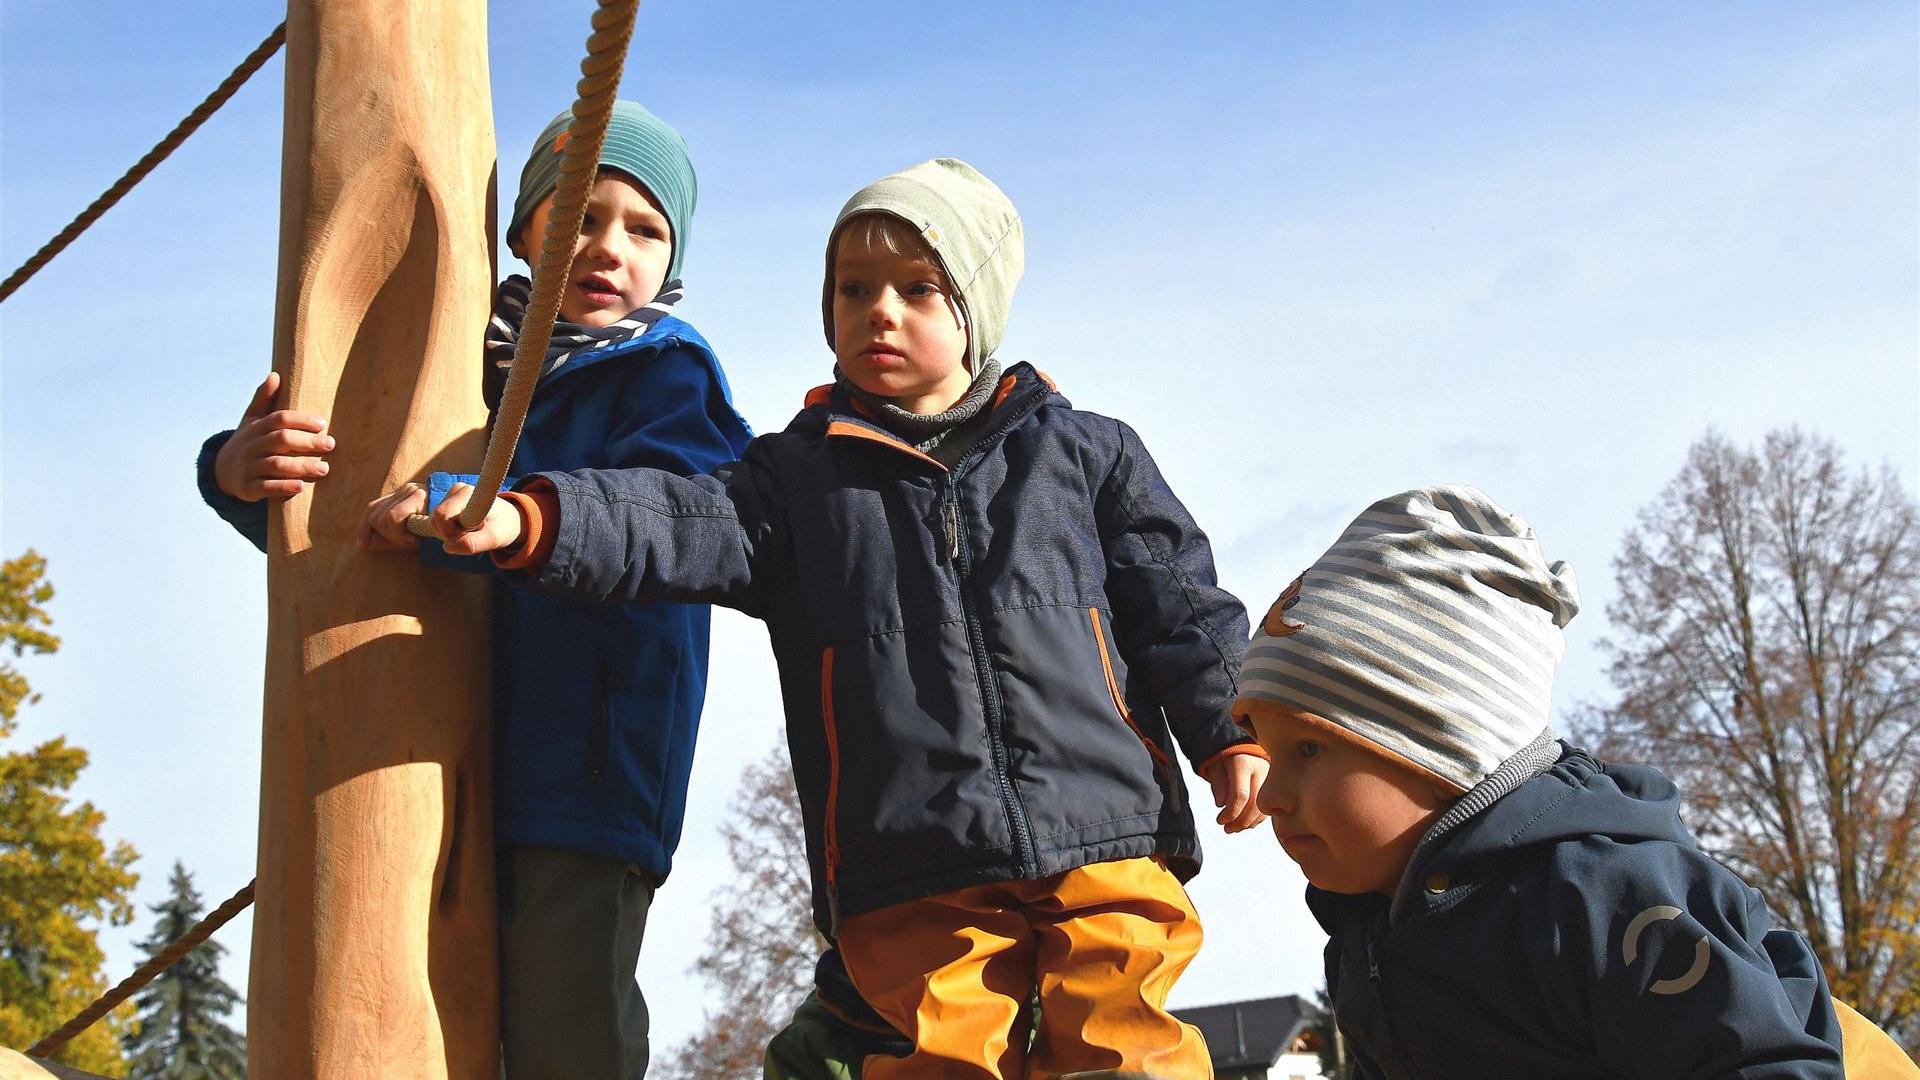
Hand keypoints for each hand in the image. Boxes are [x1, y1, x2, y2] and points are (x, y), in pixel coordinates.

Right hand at [214, 372, 332, 500]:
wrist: (223, 472)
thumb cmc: (249, 442)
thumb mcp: (252, 420)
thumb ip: (264, 400)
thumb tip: (275, 375)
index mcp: (256, 428)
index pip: (279, 419)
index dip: (301, 420)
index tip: (323, 423)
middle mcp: (251, 446)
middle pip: (280, 440)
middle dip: (306, 441)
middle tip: (331, 444)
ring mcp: (248, 467)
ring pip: (275, 465)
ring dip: (301, 466)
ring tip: (324, 468)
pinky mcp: (247, 488)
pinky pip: (265, 488)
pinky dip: (283, 487)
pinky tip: (301, 486)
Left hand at [358, 483, 427, 551]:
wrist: (465, 528)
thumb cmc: (433, 534)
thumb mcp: (407, 535)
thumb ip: (385, 536)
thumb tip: (362, 544)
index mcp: (402, 494)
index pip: (372, 508)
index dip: (363, 528)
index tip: (362, 544)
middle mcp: (406, 489)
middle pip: (375, 516)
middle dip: (385, 534)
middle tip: (405, 541)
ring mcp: (412, 490)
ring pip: (383, 518)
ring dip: (394, 535)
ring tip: (412, 539)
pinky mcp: (418, 496)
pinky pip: (394, 517)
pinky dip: (399, 532)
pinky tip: (413, 538)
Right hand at [430, 482, 523, 555]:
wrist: (509, 519)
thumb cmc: (503, 527)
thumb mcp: (493, 538)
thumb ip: (472, 544)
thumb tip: (447, 546)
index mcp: (467, 493)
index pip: (442, 515)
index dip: (450, 532)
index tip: (470, 532)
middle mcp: (456, 490)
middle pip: (435, 520)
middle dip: (449, 534)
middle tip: (471, 534)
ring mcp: (450, 496)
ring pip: (434, 523)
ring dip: (449, 534)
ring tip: (470, 531)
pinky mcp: (446, 504)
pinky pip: (436, 523)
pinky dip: (448, 531)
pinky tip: (462, 529)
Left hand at [1202, 752, 1269, 833]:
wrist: (1239, 738)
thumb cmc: (1224, 751)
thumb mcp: (1214, 763)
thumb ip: (1218, 783)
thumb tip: (1222, 804)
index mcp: (1244, 763)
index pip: (1240, 795)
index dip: (1230, 813)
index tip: (1220, 820)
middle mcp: (1261, 770)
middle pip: (1255, 804)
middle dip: (1240, 821)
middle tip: (1227, 828)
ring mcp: (1270, 776)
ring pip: (1264, 807)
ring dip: (1249, 822)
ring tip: (1235, 828)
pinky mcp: (1274, 783)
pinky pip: (1269, 804)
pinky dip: (1257, 817)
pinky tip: (1246, 821)